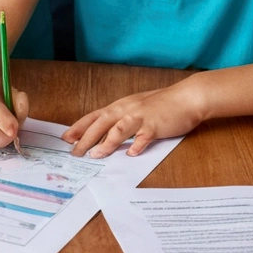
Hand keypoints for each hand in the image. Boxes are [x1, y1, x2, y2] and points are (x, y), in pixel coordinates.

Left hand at [63, 80, 206, 157]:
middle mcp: (128, 109)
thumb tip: (107, 135)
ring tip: (96, 155)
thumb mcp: (138, 108)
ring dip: (106, 142)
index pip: (95, 116)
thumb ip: (123, 119)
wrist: (187, 98)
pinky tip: (132, 154)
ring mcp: (141, 116)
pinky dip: (137, 145)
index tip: (66, 137)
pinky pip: (144, 136)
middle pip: (102, 123)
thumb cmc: (162, 105)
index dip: (80, 126)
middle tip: (74, 152)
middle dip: (85, 138)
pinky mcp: (155, 125)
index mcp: (122, 106)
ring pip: (119, 128)